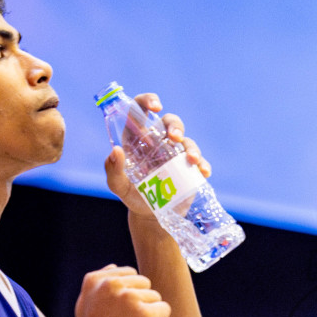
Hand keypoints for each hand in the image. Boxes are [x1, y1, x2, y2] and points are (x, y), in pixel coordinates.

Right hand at [72, 265, 171, 316]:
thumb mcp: (86, 305)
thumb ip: (99, 284)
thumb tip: (114, 266)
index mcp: (96, 279)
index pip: (131, 275)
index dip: (128, 296)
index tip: (114, 314)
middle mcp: (111, 284)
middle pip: (145, 284)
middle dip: (140, 303)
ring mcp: (128, 297)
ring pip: (155, 297)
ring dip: (148, 315)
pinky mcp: (144, 313)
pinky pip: (164, 309)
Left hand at [104, 93, 210, 218]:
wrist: (151, 215)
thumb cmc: (132, 195)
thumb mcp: (118, 186)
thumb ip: (113, 170)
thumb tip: (116, 151)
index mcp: (138, 137)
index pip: (141, 110)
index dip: (148, 101)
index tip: (156, 106)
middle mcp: (158, 141)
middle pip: (170, 121)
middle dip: (175, 125)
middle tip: (174, 138)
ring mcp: (175, 154)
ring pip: (187, 140)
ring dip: (191, 146)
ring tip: (191, 160)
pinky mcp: (188, 169)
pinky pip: (199, 161)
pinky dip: (203, 164)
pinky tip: (203, 171)